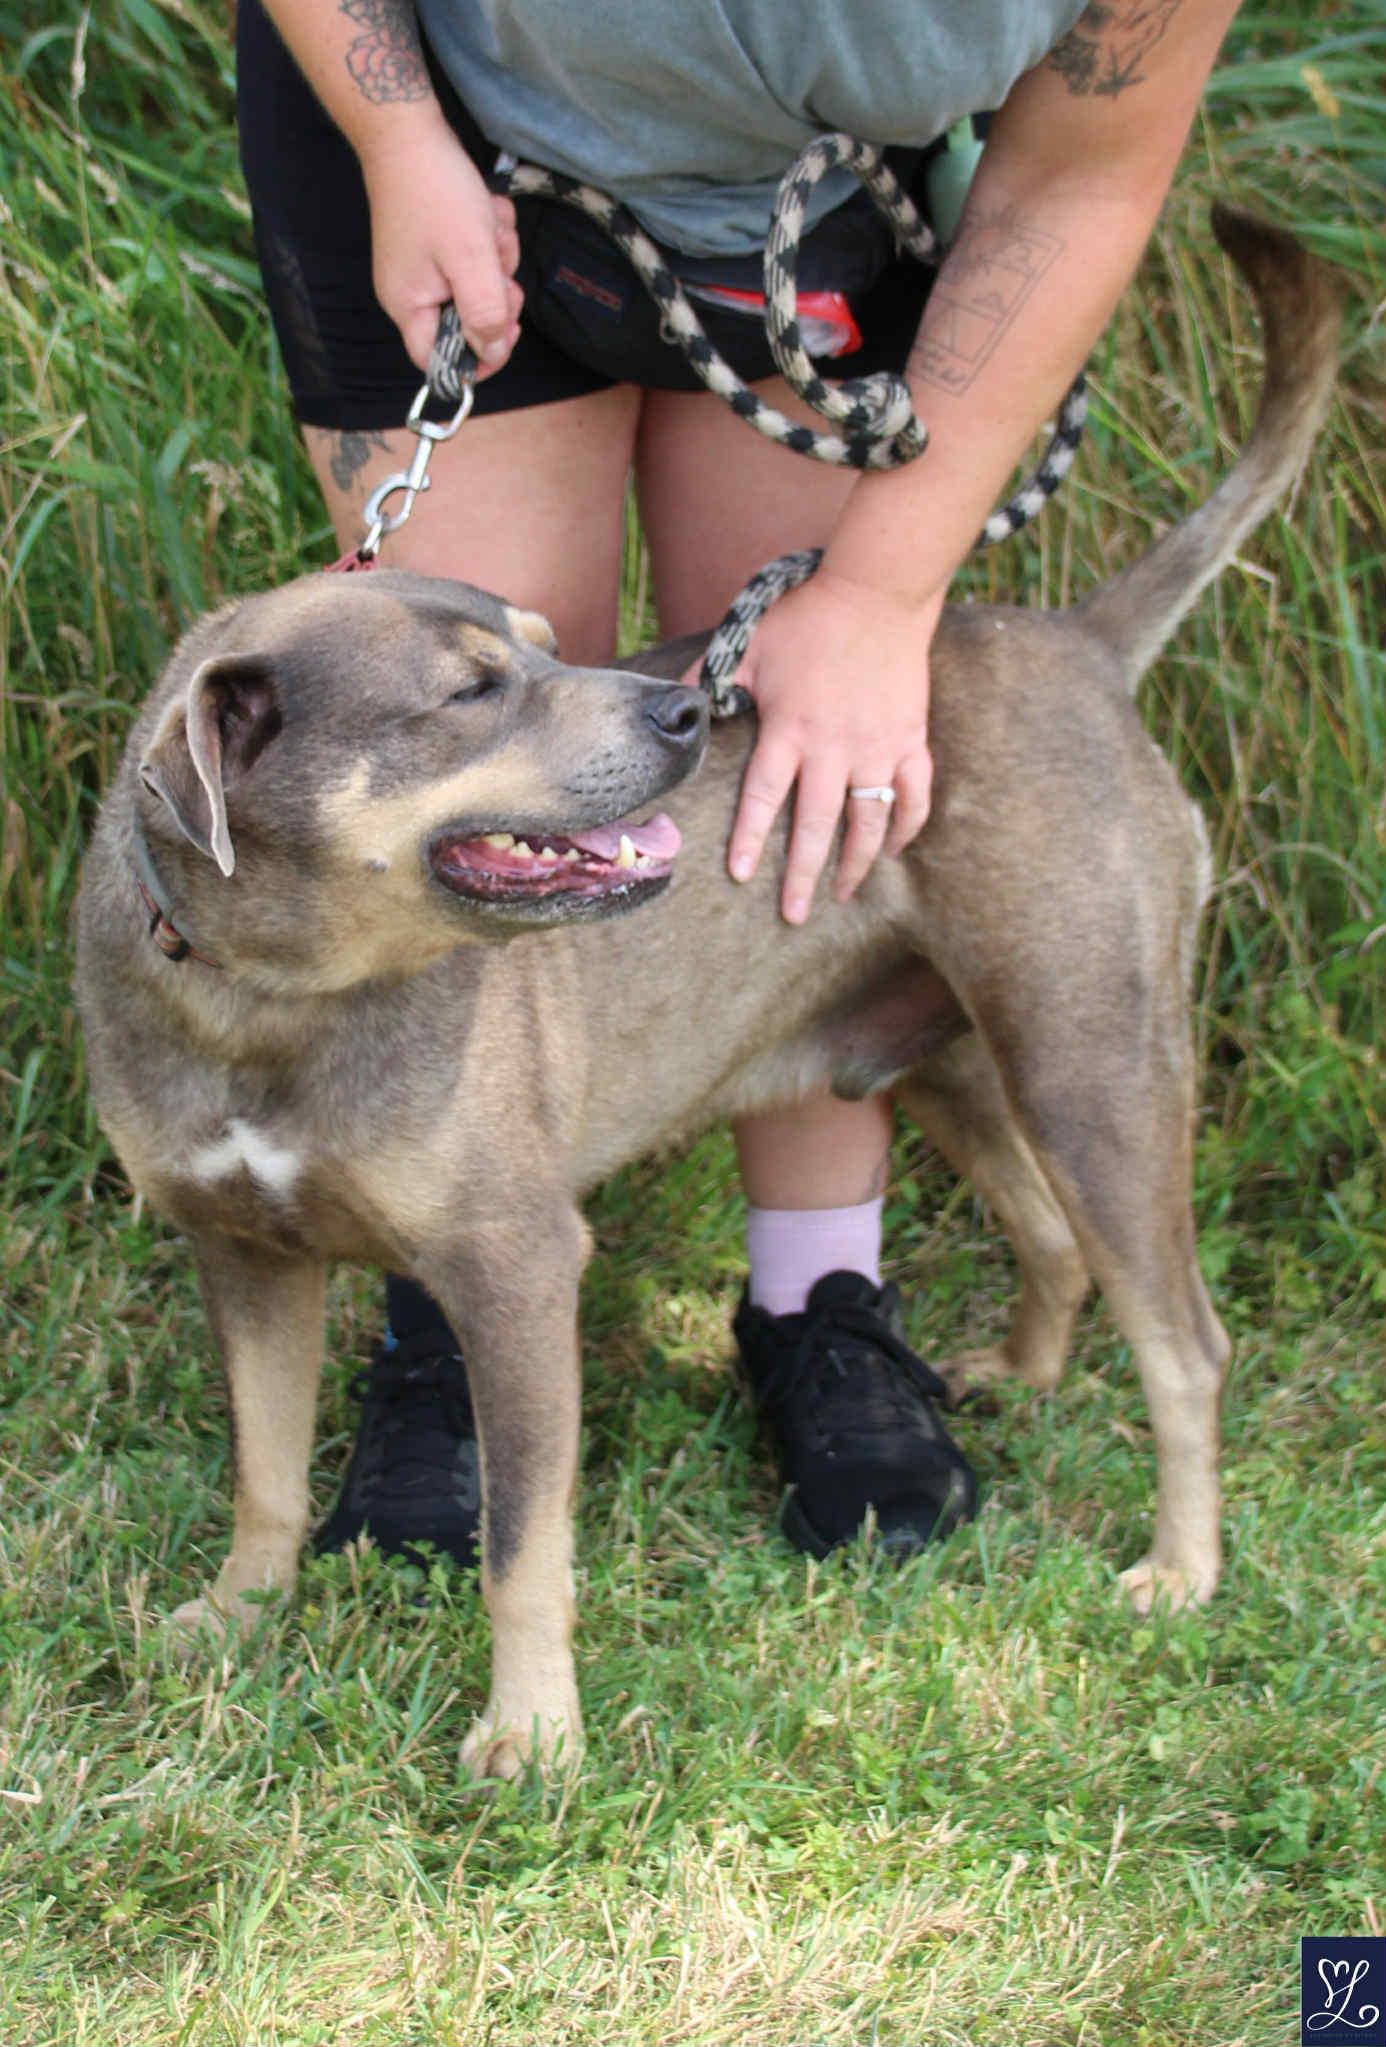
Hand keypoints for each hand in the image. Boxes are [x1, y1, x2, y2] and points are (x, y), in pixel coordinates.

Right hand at [359, 117, 522, 377]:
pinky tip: (484, 211)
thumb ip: (483, 312)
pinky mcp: (439, 242)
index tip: (508, 337)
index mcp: (409, 306)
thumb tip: (492, 351)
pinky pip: (478, 255)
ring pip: (480, 285)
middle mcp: (413, 292)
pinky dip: (489, 235)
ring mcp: (426, 266)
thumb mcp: (469, 258)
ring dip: (497, 257)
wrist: (408, 131)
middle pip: (468, 322)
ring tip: (488, 224)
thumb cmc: (435, 192)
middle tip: (501, 268)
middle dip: (496, 295)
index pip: (439, 362)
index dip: (477, 359)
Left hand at [718, 571, 941, 922]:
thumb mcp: (747, 642)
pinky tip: (891, 851)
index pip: (765, 796)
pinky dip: (905, 829)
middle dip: (803, 875)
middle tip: (794, 914)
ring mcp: (878, 749)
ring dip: (855, 865)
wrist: (878, 593)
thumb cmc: (808, 617)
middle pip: (817, 826)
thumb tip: (674, 705)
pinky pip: (913, 799)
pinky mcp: (911, 742)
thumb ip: (710, 678)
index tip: (741, 875)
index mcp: (791, 729)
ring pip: (869, 823)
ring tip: (842, 895)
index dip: (751, 837)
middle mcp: (835, 748)